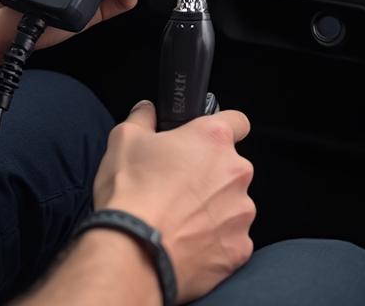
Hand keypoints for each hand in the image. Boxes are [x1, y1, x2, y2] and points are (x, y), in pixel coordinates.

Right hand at [93, 102, 255, 302]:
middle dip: (210, 173)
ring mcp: (240, 214)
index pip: (237, 121)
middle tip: (177, 184)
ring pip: (232, 204)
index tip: (205, 138)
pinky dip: (212, 241)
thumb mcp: (124, 139)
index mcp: (213, 140)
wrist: (134, 254)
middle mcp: (235, 173)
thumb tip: (147, 110)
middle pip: (231, 167)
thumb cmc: (131, 192)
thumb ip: (142, 118)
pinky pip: (230, 239)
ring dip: (213, 207)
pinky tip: (186, 242)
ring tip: (179, 218)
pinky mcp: (238, 250)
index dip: (221, 126)